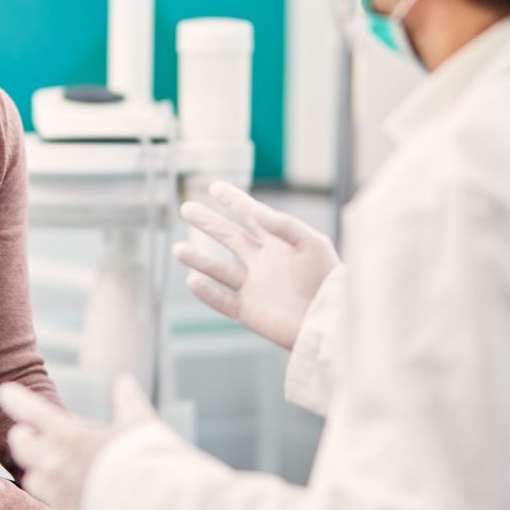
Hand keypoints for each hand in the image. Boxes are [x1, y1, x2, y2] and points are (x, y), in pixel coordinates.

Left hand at [0, 375, 158, 509]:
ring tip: (49, 470)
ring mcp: (58, 497)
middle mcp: (57, 466)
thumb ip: (128, 401)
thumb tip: (124, 382)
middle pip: (23, 448)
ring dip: (39, 473)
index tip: (5, 392)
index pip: (33, 412)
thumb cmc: (150, 462)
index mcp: (72, 437)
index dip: (16, 400)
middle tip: (24, 434)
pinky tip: (61, 507)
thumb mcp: (141, 423)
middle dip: (22, 438)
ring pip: (33, 481)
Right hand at [175, 181, 340, 349]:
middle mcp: (263, 262)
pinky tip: (192, 279)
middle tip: (186, 208)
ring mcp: (254, 286)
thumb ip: (285, 226)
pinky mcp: (249, 311)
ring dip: (198, 259)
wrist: (331, 323)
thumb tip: (256, 211)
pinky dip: (207, 292)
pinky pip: (222, 300)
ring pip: (219, 270)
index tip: (214, 186)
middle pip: (229, 238)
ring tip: (177, 248)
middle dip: (208, 223)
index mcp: (279, 243)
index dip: (234, 201)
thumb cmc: (329, 281)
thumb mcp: (313, 245)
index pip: (251, 216)